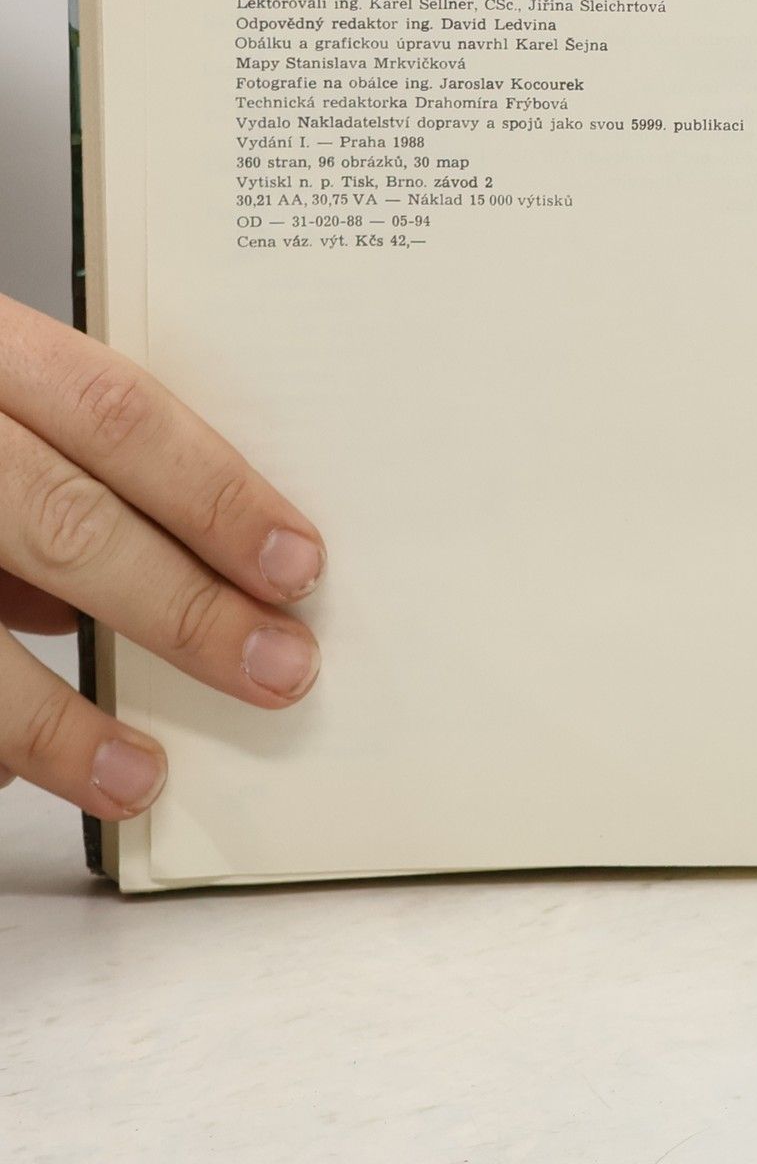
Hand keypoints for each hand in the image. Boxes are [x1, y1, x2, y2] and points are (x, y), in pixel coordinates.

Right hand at [0, 297, 324, 818]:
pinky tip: (19, 774)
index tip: (298, 563)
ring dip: (61, 719)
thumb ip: (53, 467)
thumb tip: (145, 571)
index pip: (117, 413)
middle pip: (64, 519)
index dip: (217, 492)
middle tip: (276, 669)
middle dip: (183, 608)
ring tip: (141, 772)